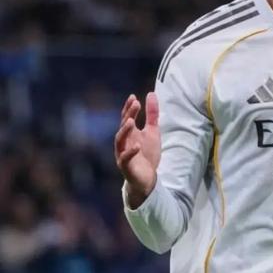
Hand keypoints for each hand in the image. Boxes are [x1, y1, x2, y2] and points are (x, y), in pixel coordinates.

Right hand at [114, 92, 160, 208]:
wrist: (147, 178)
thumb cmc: (147, 153)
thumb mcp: (152, 131)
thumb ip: (152, 114)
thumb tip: (151, 94)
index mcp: (129, 133)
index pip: (126, 117)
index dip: (129, 107)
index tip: (133, 97)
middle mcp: (123, 142)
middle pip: (123, 126)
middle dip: (129, 114)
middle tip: (135, 104)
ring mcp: (122, 154)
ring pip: (119, 140)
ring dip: (125, 130)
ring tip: (132, 121)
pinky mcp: (126, 167)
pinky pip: (125, 159)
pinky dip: (130, 152)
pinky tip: (137, 145)